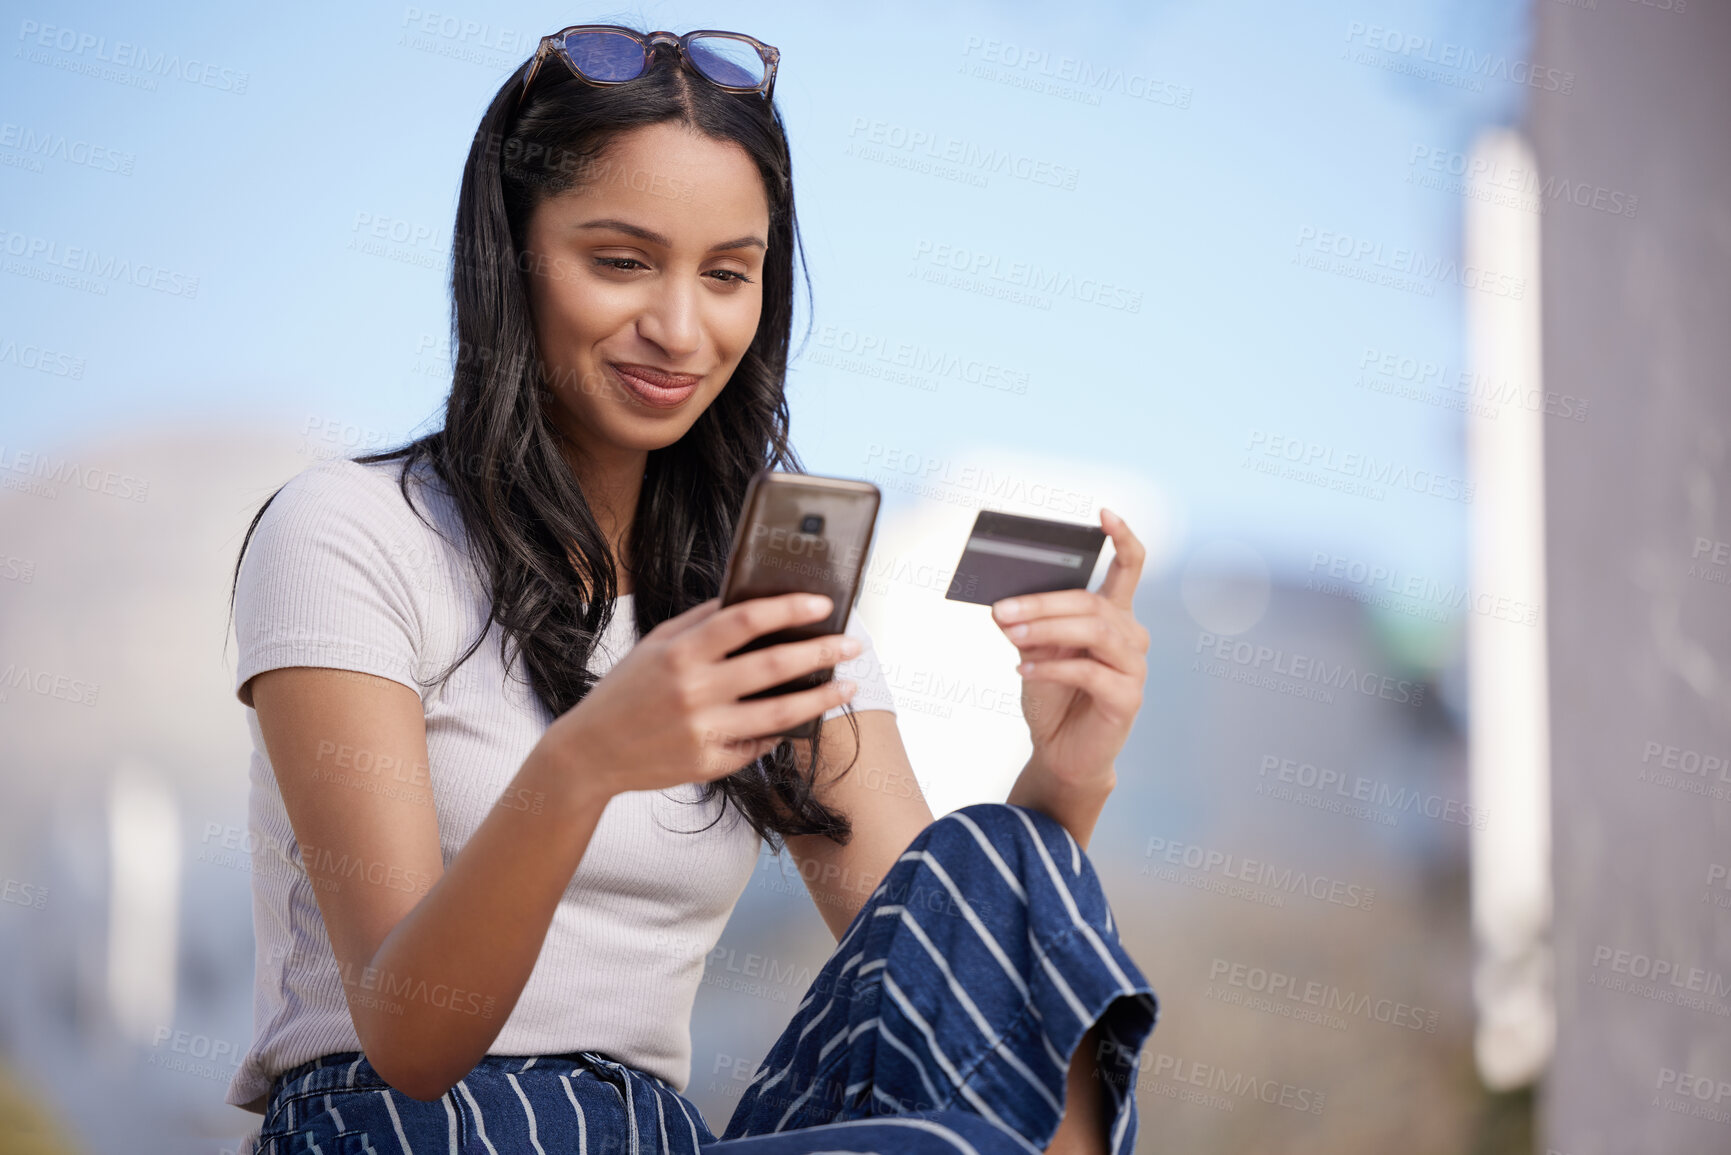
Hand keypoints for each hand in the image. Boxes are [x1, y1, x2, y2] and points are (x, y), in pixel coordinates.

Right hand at [536, 593, 862, 798]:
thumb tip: (749, 597)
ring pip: (780, 713)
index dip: (788, 609)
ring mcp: (703, 731)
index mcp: (679, 653)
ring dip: (821, 699)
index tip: (822, 604)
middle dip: (822, 653)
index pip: (745, 620)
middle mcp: (693, 691)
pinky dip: (782, 730)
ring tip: (848, 686)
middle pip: (774, 666)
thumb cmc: (625, 691)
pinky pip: (758, 744)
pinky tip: (803, 718)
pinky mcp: (708, 763)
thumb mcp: (654, 645)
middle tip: (853, 645)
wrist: (588, 753)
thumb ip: (700, 621)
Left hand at [992, 508, 1149, 787]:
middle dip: (1042, 603)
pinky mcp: (1127, 698)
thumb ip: (1029, 625)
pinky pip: (1089, 673)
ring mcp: (1134, 667)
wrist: (1060, 752)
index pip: (1130, 567)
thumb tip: (1003, 606)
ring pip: (1093, 632)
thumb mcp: (1035, 652)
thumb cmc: (1051, 696)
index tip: (1104, 514)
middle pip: (1092, 603)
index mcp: (1113, 616)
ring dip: (1045, 630)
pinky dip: (1052, 668)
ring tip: (1011, 634)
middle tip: (1002, 610)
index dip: (1122, 538)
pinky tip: (1024, 668)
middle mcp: (1131, 636)